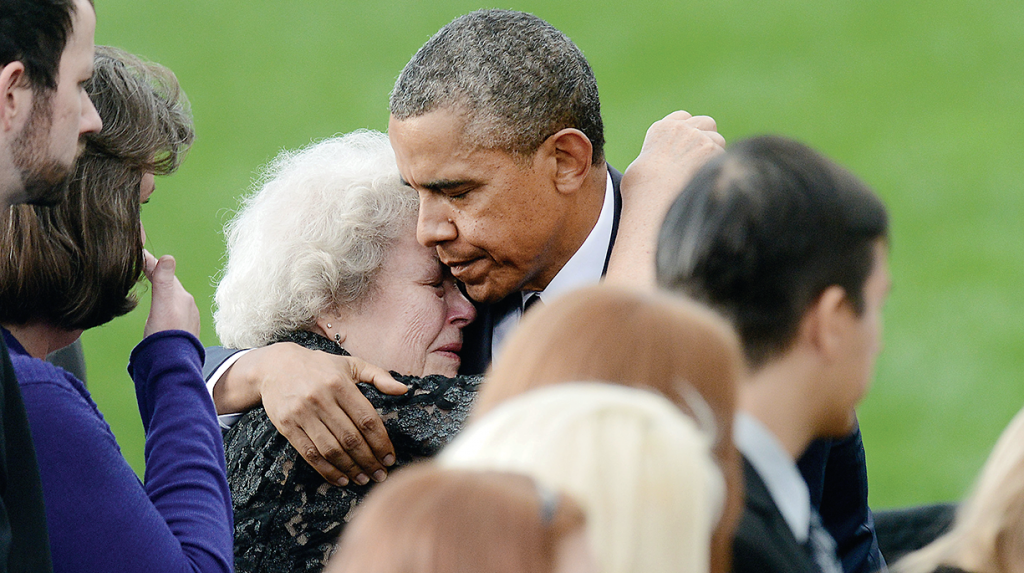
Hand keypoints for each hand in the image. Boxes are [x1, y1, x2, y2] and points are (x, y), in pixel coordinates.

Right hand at [143, 249, 199, 337]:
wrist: (172, 364)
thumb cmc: (165, 335)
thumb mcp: (162, 304)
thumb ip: (163, 281)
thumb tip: (167, 257)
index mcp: (181, 296)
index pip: (164, 272)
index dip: (149, 262)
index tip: (137, 252)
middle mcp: (187, 305)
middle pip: (169, 284)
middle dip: (157, 274)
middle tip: (141, 265)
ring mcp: (187, 318)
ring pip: (172, 298)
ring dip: (161, 290)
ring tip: (149, 284)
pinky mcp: (183, 330)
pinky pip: (173, 311)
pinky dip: (164, 304)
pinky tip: (159, 309)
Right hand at [219, 342, 408, 485]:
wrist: (275, 366)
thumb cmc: (320, 366)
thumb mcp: (351, 364)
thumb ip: (378, 376)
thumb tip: (404, 390)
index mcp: (340, 384)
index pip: (366, 419)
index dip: (381, 442)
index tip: (390, 458)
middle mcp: (321, 399)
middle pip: (351, 438)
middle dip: (369, 460)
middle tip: (381, 475)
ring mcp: (302, 414)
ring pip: (331, 449)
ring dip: (350, 469)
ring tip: (364, 479)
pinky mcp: (287, 426)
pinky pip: (310, 454)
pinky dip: (327, 470)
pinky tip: (342, 479)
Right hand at [620, 110, 724, 217]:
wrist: (651, 192)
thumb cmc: (642, 187)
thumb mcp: (644, 164)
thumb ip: (661, 153)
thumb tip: (671, 163)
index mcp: (661, 129)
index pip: (684, 117)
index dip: (689, 130)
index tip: (688, 145)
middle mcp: (680, 128)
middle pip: (706, 122)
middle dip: (707, 136)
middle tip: (702, 157)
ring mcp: (696, 136)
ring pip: (718, 139)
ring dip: (715, 152)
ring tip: (705, 171)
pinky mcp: (709, 148)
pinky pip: (723, 155)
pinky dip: (719, 166)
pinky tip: (708, 178)